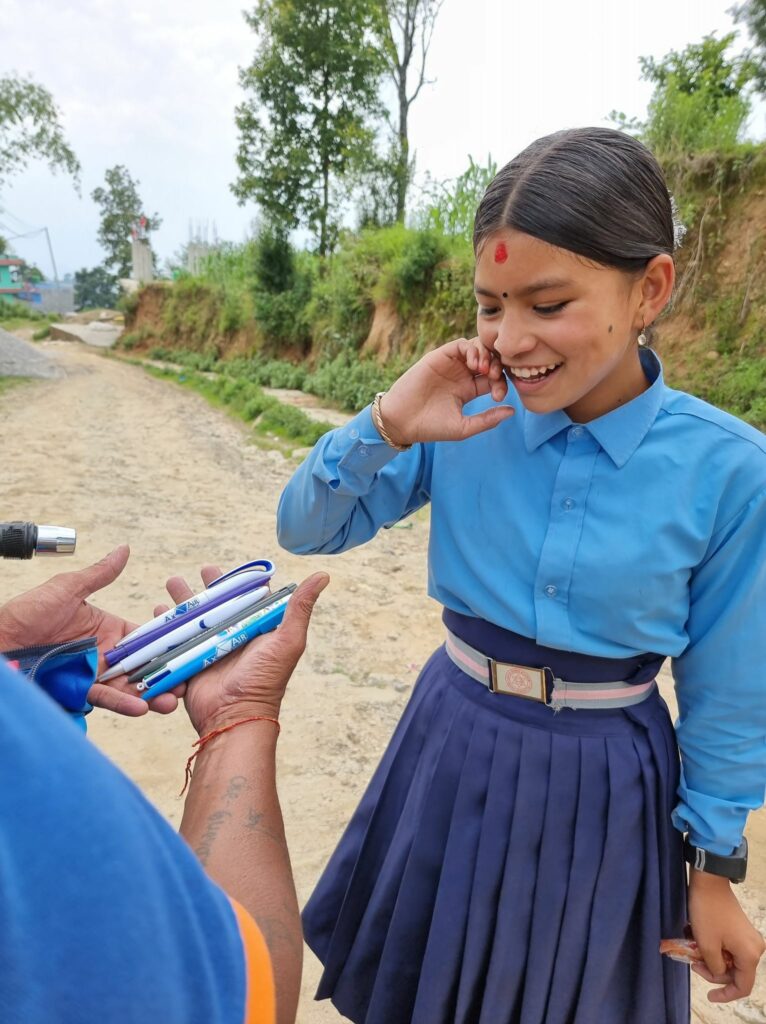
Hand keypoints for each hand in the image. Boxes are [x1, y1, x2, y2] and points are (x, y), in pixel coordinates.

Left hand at [0, 546, 180, 716]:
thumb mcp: (66, 588)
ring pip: (129, 686)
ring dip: (151, 694)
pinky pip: (104, 698)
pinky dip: (123, 703)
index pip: (145, 636)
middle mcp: (104, 653)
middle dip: (166, 674)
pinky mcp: (77, 690)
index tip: (189, 646)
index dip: (167, 642)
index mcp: (107, 628)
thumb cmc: (26, 611)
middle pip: (143, 665)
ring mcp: (92, 673)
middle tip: (188, 681)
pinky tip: (141, 706)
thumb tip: (124, 549)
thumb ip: (99, 575)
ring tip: (170, 701)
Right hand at [158, 568, 329, 735]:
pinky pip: (175, 639)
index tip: (230, 567)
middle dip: (207, 588)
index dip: (238, 582)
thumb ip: (300, 607)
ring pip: (194, 618)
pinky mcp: (190, 661)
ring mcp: (209, 648)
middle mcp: (233, 636)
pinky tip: (156, 611)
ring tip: (172, 583)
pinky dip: (165, 625)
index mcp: (255, 628)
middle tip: (200, 569)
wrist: (234, 716)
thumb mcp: (287, 640)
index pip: (247, 597)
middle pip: (218, 605)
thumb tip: (323, 575)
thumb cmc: (266, 679)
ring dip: (182, 601)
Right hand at [378, 337, 512, 445]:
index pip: (493, 379)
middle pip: (489, 360)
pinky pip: (462, 344)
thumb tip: (512, 411)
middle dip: (497, 366)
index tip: (498, 396)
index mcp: (468, 390)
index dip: (501, 383)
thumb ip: (487, 420)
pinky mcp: (440, 356)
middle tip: (494, 378)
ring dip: (487, 356)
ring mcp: (451, 364)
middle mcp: (461, 374)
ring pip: (478, 349)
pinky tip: (474, 364)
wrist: (402, 421)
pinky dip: (472, 350)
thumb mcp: (464, 427)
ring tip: (484, 370)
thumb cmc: (431, 427)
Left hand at [688, 869, 764, 1002]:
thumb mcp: (707, 945)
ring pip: (730, 960)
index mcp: (750, 955)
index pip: (743, 987)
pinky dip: (714, 948)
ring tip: (693, 949)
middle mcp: (754, 948)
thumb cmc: (707, 913)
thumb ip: (715, 967)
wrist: (709, 881)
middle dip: (713, 972)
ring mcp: (748, 937)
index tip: (708, 996)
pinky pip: (728, 947)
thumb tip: (718, 972)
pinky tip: (698, 940)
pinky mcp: (740, 929)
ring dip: (711, 958)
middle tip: (693, 963)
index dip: (726, 994)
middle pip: (735, 973)